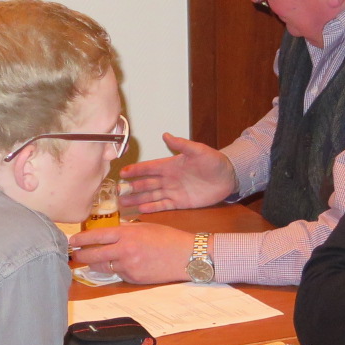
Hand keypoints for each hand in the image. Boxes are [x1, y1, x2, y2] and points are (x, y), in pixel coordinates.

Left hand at [68, 223, 193, 283]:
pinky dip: (117, 271)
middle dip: (81, 256)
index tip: (72, 240)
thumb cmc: (168, 238)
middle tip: (75, 255)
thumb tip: (109, 234)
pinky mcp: (134, 279)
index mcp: (127, 234)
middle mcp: (125, 250)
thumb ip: (125, 230)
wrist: (186, 256)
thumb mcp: (144, 227)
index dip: (81, 239)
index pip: (96, 236)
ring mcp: (129, 267)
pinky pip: (119, 274)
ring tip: (92, 261)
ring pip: (104, 267)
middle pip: (94, 255)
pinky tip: (123, 266)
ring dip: (97, 264)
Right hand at [117, 133, 235, 213]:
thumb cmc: (214, 161)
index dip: (135, 170)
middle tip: (116, 192)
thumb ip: (181, 145)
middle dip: (131, 187)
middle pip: (146, 184)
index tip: (122, 172)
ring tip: (123, 203)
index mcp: (170, 165)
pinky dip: (152, 208)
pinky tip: (141, 210)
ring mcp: (173, 192)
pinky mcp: (180, 203)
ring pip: (151, 196)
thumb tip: (165, 135)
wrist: (228, 177)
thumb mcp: (198, 150)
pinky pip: (163, 206)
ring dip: (137, 199)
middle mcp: (168, 179)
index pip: (148, 168)